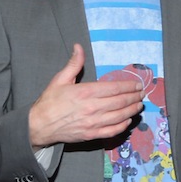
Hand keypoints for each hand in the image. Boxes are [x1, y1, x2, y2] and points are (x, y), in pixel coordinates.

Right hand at [28, 44, 145, 148]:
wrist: (39, 125)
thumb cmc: (49, 101)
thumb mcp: (60, 79)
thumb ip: (74, 63)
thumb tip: (79, 46)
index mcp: (86, 92)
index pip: (114, 88)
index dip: (128, 86)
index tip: (137, 85)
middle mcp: (92, 108)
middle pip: (120, 102)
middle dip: (133, 97)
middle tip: (141, 94)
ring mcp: (93, 123)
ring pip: (119, 116)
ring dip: (132, 110)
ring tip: (138, 105)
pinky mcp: (91, 135)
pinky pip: (112, 131)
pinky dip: (122, 126)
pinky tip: (127, 121)